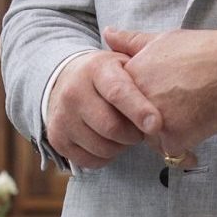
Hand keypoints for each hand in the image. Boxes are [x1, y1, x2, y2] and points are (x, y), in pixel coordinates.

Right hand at [45, 50, 162, 169]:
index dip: (139, 110)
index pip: (118, 92)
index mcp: (96, 69)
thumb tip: (159, 65)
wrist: (66, 80)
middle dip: (134, 134)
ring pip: (102, 147)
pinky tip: (109, 140)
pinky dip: (105, 156)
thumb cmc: (107, 73)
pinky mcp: (56, 138)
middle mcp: (74, 92)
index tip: (156, 124)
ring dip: (121, 146)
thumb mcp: (123, 58)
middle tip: (142, 129)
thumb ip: (141, 55)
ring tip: (125, 132)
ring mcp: (62, 116)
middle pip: (110, 127)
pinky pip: (89, 160)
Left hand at [104, 26, 216, 158]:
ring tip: (189, 111)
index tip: (157, 91)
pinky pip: (171, 151)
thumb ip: (131, 42)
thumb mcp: (163, 39)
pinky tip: (197, 126)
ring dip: (165, 132)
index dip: (136, 98)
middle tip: (176, 103)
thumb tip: (108, 33)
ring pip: (150, 138)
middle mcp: (137, 101)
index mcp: (131, 76)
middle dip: (148, 117)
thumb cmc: (203, 50)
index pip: (119, 100)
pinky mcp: (173, 140)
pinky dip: (184, 144)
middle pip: (132, 121)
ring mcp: (154, 122)